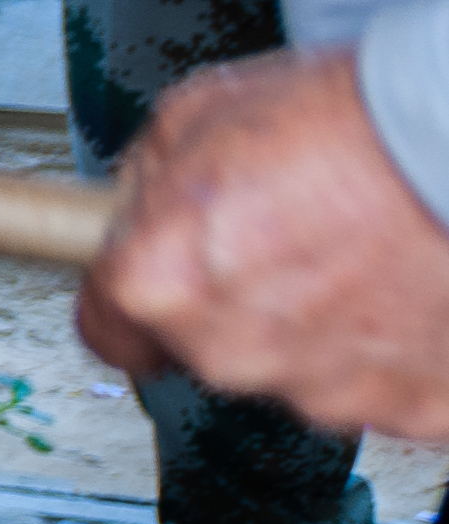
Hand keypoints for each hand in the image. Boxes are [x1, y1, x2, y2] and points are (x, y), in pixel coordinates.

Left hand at [79, 42, 448, 441]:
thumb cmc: (353, 122)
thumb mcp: (194, 114)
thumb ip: (148, 185)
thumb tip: (138, 209)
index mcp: (162, 285)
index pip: (107, 330)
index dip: (130, 298)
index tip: (153, 281)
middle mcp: (234, 353)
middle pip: (211, 344)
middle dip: (238, 298)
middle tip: (289, 234)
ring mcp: (329, 392)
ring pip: (301, 368)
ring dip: (321, 323)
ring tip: (363, 250)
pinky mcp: (414, 410)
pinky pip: (387, 384)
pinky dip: (396, 346)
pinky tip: (409, 283)